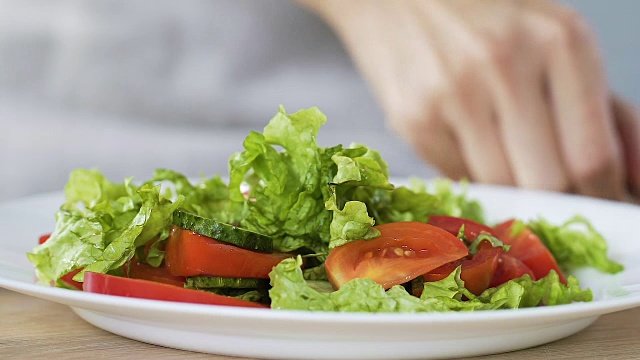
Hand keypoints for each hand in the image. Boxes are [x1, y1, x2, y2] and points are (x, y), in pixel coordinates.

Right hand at [302, 0, 639, 200]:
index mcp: (560, 41)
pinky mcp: (413, 118)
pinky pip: (456, 177)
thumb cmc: (489, 20)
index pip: (593, 157)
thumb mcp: (558, 43)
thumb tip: (635, 183)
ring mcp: (453, 93)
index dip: (602, 196)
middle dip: (555, 199)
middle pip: (547, 182)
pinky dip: (469, 171)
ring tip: (505, 157)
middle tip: (551, 190)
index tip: (598, 204)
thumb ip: (608, 112)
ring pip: (499, 187)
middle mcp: (505, 64)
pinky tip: (467, 140)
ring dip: (509, 187)